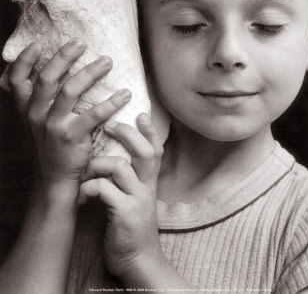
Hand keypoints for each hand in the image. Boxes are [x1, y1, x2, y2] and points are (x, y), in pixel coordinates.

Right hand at [8, 40, 131, 194]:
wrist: (54, 178)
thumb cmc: (50, 144)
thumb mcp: (35, 122)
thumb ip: (35, 100)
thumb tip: (42, 70)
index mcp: (26, 108)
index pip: (16, 80)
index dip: (24, 60)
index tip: (36, 44)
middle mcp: (35, 114)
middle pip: (47, 78)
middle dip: (64, 57)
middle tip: (81, 43)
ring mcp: (53, 126)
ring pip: (70, 90)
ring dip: (90, 72)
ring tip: (107, 61)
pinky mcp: (72, 137)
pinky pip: (93, 115)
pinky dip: (111, 102)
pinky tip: (125, 94)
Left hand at [78, 113, 163, 278]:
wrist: (138, 260)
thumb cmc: (130, 226)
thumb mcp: (136, 198)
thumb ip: (131, 179)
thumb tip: (114, 158)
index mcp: (149, 182)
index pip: (156, 149)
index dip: (150, 130)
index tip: (141, 112)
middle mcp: (147, 187)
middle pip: (145, 151)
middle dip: (128, 133)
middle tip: (110, 124)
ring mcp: (138, 199)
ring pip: (120, 166)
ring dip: (98, 164)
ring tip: (87, 173)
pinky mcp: (125, 213)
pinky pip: (104, 189)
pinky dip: (89, 188)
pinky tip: (84, 196)